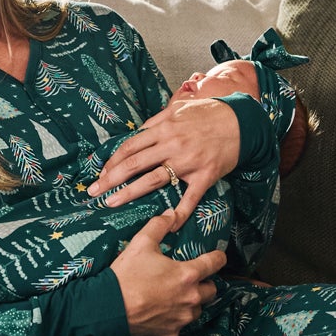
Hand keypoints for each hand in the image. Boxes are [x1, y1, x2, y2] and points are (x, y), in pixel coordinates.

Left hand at [88, 95, 240, 220]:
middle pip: (134, 164)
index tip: (100, 174)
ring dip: (129, 194)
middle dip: (110, 179)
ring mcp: (188, 162)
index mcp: (163, 129)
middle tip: (94, 192)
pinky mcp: (205, 176)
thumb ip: (157, 122)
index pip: (130, 147)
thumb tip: (137, 132)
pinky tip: (168, 226)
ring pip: (153, 180)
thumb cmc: (208, 114)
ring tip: (112, 203)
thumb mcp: (178, 109)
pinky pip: (189, 198)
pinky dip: (179, 214)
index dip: (112, 161)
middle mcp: (172, 145)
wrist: (241, 120)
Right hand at [110, 211, 225, 335]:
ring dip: (191, 303)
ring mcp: (181, 318)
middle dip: (205, 284)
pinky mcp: (170, 334)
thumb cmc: (126, 276)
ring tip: (174, 297)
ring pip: (197, 310)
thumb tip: (172, 214)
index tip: (216, 257)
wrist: (108, 308)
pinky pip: (179, 326)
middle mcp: (191, 298)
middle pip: (212, 291)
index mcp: (188, 275)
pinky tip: (160, 313)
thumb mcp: (141, 244)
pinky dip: (173, 319)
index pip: (216, 263)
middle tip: (189, 279)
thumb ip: (159, 226)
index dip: (218, 257)